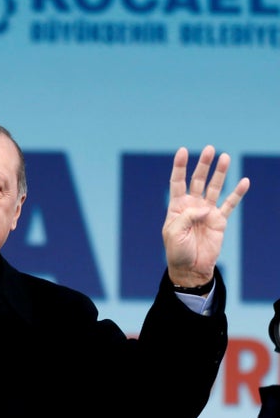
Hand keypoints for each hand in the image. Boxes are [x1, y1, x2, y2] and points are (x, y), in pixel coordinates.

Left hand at [163, 145, 249, 286]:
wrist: (191, 268)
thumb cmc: (177, 251)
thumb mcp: (174, 233)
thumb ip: (186, 217)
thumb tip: (204, 208)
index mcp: (177, 206)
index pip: (177, 181)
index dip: (180, 166)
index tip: (183, 151)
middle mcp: (192, 205)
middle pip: (198, 180)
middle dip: (203, 165)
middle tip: (210, 149)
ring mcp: (207, 211)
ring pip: (215, 188)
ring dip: (220, 173)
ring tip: (225, 157)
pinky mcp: (220, 220)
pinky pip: (230, 204)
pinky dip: (237, 193)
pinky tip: (244, 181)